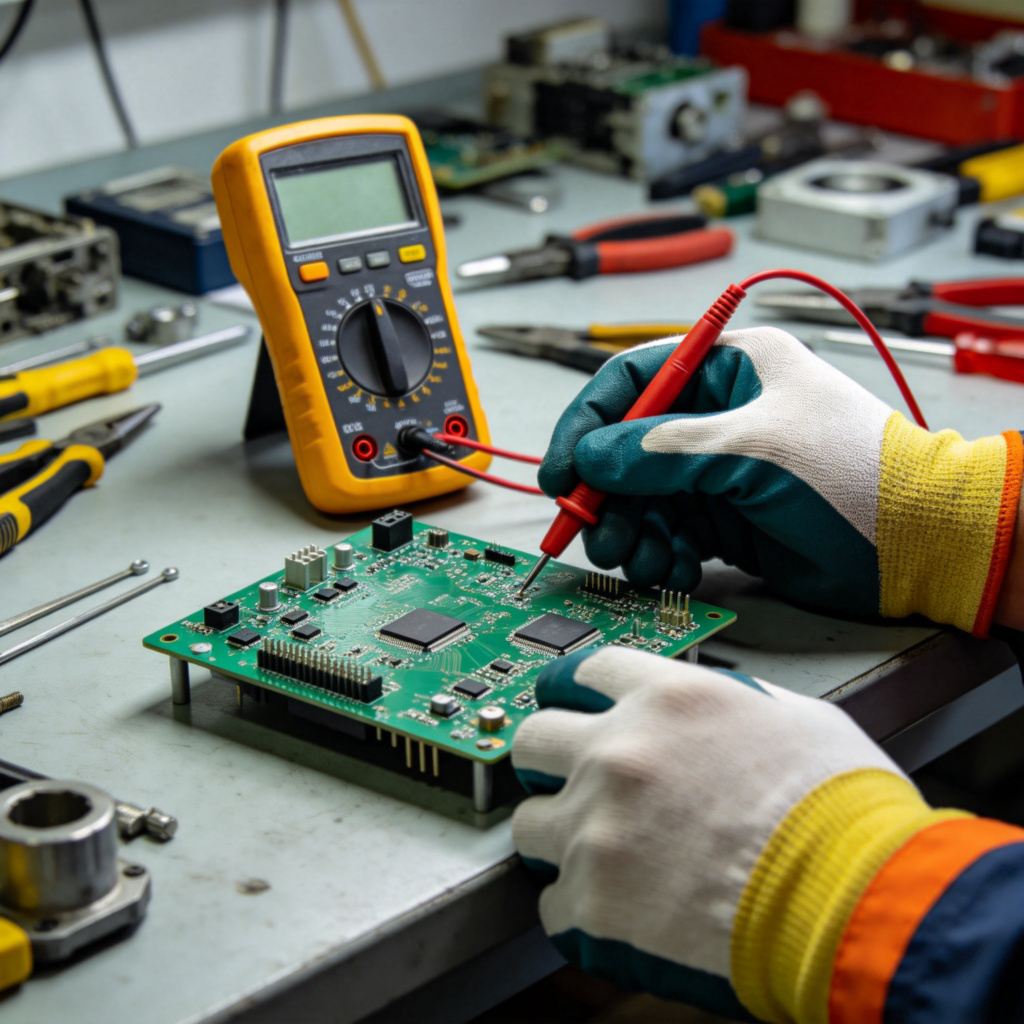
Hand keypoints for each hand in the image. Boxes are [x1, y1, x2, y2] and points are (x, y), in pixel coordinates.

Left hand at [512, 647, 948, 1021]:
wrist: (857, 904)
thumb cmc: (845, 817)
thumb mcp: (799, 719)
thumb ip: (735, 702)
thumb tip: (720, 707)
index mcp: (668, 699)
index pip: (583, 673)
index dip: (575, 692)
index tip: (571, 708)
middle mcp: (620, 751)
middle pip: (534, 739)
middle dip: (549, 761)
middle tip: (572, 785)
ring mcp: (598, 825)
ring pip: (529, 821)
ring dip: (559, 838)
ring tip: (603, 859)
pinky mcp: (593, 899)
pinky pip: (552, 900)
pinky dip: (580, 908)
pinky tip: (620, 911)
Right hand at [539, 326, 1021, 633]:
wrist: (920, 545)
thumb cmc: (856, 475)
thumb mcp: (754, 450)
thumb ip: (664, 453)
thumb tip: (591, 456)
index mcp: (728, 369)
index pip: (631, 382)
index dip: (587, 425)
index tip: (563, 472)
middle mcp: (718, 415)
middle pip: (628, 450)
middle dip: (607, 495)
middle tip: (598, 535)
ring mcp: (722, 470)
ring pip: (644, 499)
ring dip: (632, 533)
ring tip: (640, 561)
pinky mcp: (728, 519)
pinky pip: (671, 533)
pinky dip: (662, 555)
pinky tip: (674, 570)